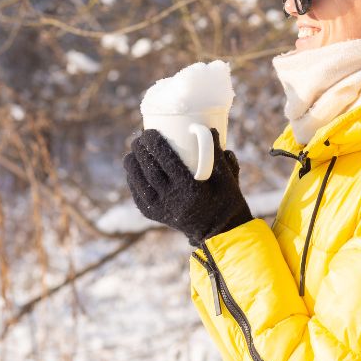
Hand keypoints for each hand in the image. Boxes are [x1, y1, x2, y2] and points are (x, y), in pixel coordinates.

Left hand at [123, 128, 252, 245]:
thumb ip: (218, 155)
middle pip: (149, 169)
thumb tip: (209, 129)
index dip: (154, 143)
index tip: (150, 131)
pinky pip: (138, 195)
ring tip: (133, 151)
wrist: (218, 231)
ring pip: (138, 182)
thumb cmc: (225, 200)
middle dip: (140, 150)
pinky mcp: (155, 215)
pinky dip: (133, 180)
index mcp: (191, 188)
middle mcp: (173, 199)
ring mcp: (162, 209)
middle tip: (140, 137)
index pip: (166, 160)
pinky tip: (133, 169)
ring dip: (132, 164)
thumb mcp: (228, 178)